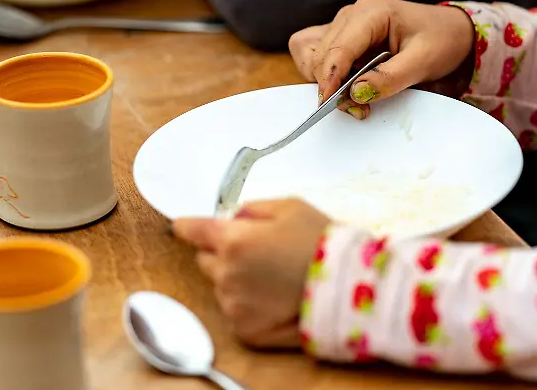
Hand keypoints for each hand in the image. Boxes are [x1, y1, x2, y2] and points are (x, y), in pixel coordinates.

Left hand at [172, 199, 330, 348]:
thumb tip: (231, 217)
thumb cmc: (321, 241)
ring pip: (220, 286)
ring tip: (272, 278)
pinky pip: (234, 310)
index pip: (191, 229)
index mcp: (233, 240)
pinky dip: (247, 304)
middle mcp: (226, 274)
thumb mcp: (289, 206)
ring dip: (235, 280)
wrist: (350, 286)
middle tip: (256, 253)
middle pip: (206, 259)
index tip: (186, 226)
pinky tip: (274, 298)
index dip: (189, 226)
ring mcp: (234, 305)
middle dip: (223, 253)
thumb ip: (251, 208)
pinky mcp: (245, 330)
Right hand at [288, 0, 474, 118]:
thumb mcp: (423, 62)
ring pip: (312, 55)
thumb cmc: (440, 40)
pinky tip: (345, 83)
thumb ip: (390, 78)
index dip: (330, 78)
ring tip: (353, 97)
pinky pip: (314, 53)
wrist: (451, 32)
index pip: (338, 48)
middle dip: (331, 85)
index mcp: (370, 12)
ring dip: (324, 80)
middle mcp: (350, 15)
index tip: (329, 104)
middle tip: (357, 109)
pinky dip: (322, 73)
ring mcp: (342, 25)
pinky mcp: (340, 37)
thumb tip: (355, 93)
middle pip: (321, 55)